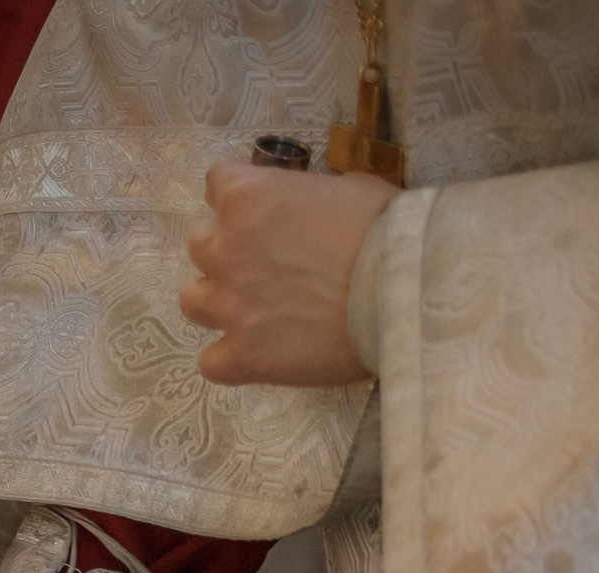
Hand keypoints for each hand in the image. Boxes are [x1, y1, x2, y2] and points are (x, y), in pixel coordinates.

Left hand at [180, 161, 396, 386]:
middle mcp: (224, 248)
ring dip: (217, 303)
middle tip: (270, 267)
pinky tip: (258, 356)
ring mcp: (229, 306)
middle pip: (201, 246)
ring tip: (256, 312)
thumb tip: (312, 209)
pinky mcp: (242, 356)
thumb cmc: (388, 231)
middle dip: (230, 254)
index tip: (262, 213)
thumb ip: (312, 196)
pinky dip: (229, 359)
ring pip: (192, 301)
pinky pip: (210, 362)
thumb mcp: (351, 188)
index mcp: (246, 196)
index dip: (240, 198)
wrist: (405, 293)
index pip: (216, 183)